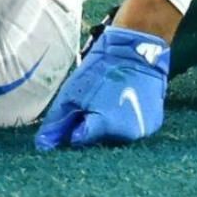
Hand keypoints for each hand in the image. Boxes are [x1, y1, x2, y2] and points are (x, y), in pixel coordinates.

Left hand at [33, 27, 168, 150]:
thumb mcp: (72, 94)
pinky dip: (121, 121)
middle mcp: (128, 134)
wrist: (136, 51)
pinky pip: (131, 129)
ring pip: (115, 137)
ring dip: (105, 126)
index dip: (71, 132)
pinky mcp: (153, 124)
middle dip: (89, 129)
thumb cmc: (100, 71)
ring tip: (103, 102)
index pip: (80, 142)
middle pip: (99, 142)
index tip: (70, 119)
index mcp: (106, 126)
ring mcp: (144, 130)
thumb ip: (58, 122)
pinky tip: (117, 102)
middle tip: (86, 107)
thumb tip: (43, 144)